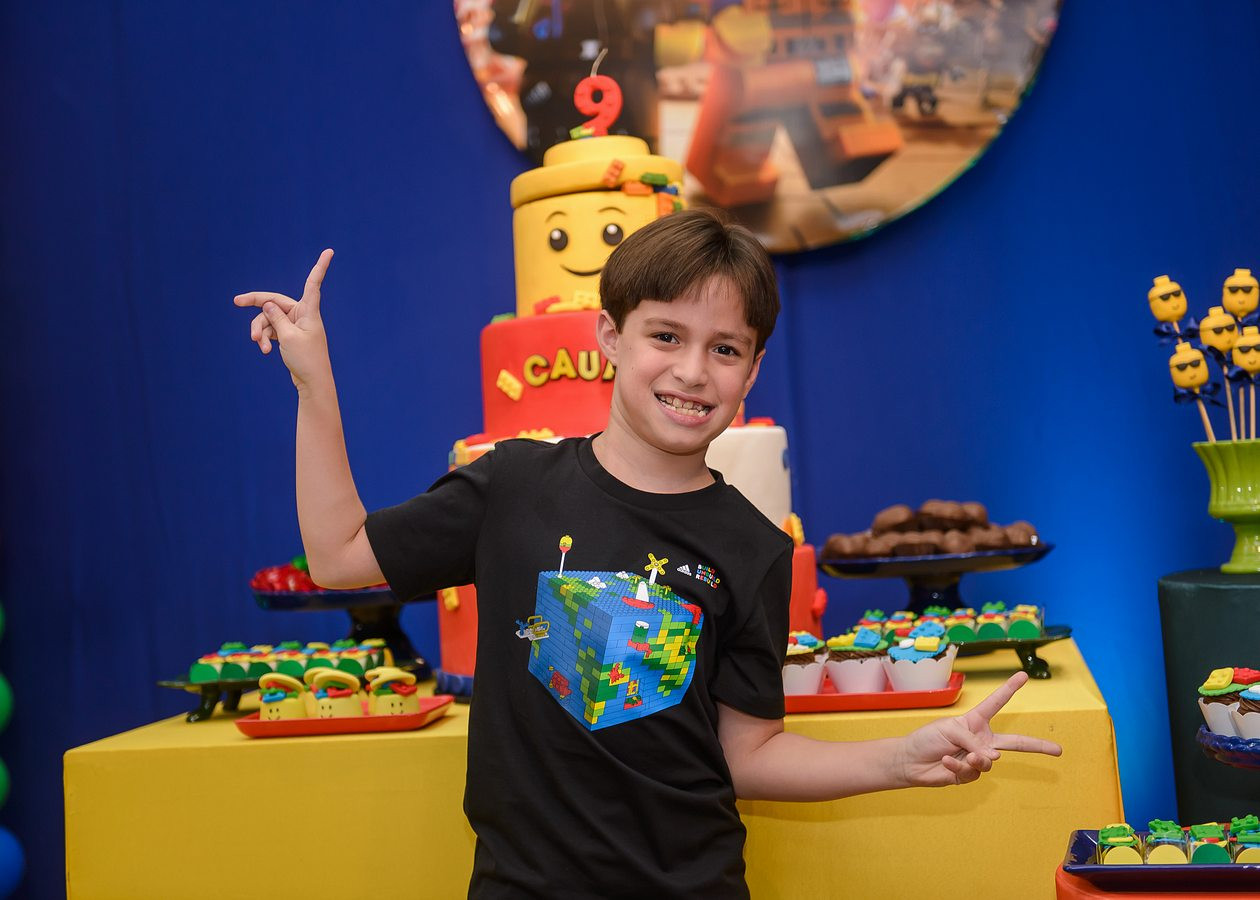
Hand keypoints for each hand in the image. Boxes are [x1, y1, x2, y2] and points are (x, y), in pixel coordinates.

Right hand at [234, 249, 333, 392]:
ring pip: (269, 319)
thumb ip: (276, 318)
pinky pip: (271, 330)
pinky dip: (265, 338)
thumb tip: (268, 303)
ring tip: (260, 346)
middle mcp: (303, 315)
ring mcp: (294, 325)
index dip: (321, 267)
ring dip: (260, 331)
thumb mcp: (288, 336)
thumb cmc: (305, 359)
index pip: (313, 283)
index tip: (329, 251)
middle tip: (236, 301)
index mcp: (309, 311)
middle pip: (275, 302)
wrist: (311, 383)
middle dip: (256, 305)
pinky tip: (263, 349)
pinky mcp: (288, 335)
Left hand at [897, 671, 1061, 787]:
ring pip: (988, 762)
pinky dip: (957, 765)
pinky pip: (973, 771)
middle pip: (1015, 743)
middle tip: (1059, 749)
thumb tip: (992, 759)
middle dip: (1038, 747)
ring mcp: (978, 758)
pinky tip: (946, 761)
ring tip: (960, 756)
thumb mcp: (950, 730)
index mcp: (976, 721)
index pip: (996, 703)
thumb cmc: (928, 739)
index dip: (1009, 689)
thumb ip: (974, 741)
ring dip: (974, 759)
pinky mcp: (970, 775)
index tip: (1023, 674)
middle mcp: (982, 740)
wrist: (911, 761)